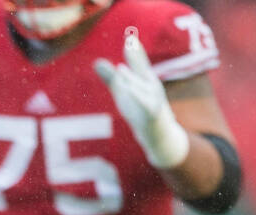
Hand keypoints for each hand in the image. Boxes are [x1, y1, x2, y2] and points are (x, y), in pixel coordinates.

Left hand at [94, 34, 189, 168]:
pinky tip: (129, 92)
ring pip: (139, 89)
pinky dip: (137, 99)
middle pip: (140, 72)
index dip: (135, 51)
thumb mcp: (124, 93)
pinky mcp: (152, 115)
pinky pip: (144, 106)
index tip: (129, 38)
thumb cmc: (140, 110)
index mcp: (145, 80)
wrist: (159, 135)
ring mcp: (153, 100)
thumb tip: (96, 62)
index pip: (139, 63)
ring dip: (130, 80)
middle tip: (129, 43)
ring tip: (119, 71)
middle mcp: (152, 87)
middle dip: (135, 59)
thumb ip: (112, 77)